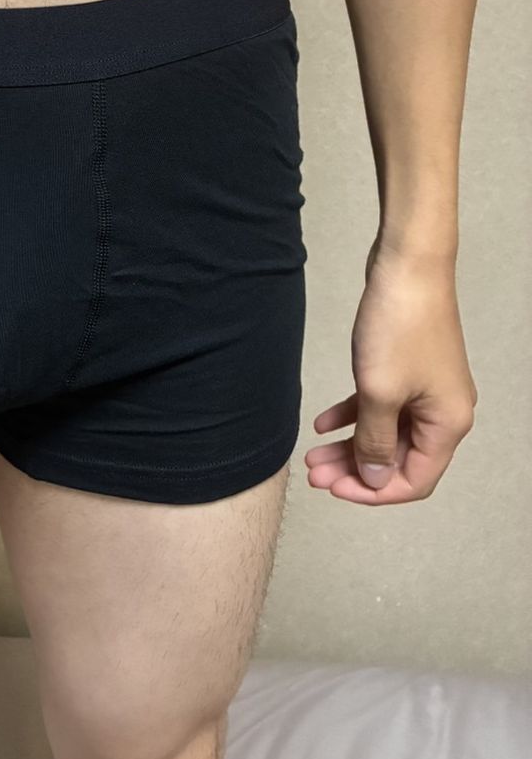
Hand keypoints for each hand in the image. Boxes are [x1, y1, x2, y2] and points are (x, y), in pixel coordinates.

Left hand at [304, 237, 476, 504]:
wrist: (407, 266)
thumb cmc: (399, 327)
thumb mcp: (380, 392)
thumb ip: (374, 442)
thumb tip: (374, 479)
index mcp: (447, 424)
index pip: (414, 480)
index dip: (374, 492)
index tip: (334, 489)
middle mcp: (443, 411)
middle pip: (396, 458)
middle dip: (354, 469)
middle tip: (313, 473)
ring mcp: (425, 389)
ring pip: (384, 432)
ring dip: (349, 446)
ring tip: (311, 454)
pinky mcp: (407, 368)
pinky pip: (380, 404)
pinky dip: (352, 415)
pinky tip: (322, 422)